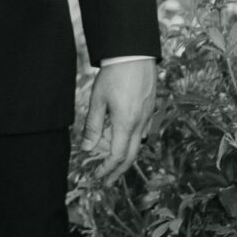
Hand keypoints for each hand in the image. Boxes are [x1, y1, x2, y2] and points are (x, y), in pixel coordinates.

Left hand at [84, 56, 157, 184]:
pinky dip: (131, 141)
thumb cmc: (114, 75)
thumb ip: (93, 126)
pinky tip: (122, 139)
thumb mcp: (98, 100)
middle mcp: (140, 123)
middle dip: (118, 171)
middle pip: (131, 156)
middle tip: (106, 181)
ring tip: (111, 162)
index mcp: (126, 123)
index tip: (98, 177)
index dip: (107, 169)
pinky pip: (142, 131)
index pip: (117, 156)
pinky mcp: (150, 109)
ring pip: (138, 144)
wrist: (134, 54)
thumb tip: (87, 148)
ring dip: (124, 156)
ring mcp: (148, 116)